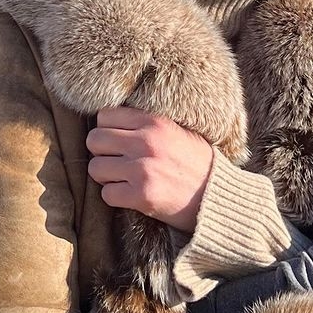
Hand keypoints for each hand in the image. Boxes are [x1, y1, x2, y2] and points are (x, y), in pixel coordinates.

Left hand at [86, 108, 213, 231]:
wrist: (218, 196)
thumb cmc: (199, 164)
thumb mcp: (179, 131)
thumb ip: (148, 124)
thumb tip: (112, 123)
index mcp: (155, 122)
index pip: (104, 116)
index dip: (106, 129)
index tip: (116, 141)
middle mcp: (146, 142)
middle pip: (94, 140)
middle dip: (102, 153)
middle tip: (116, 162)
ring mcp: (142, 170)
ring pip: (96, 168)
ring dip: (106, 177)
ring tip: (124, 180)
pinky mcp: (141, 196)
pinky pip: (107, 194)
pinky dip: (116, 197)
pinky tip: (131, 196)